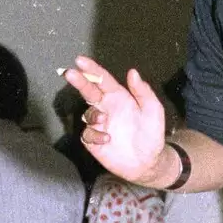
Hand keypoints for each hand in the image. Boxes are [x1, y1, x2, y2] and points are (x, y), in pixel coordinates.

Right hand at [63, 55, 165, 180]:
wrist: (148, 161)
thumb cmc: (152, 134)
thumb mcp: (153, 111)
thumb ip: (143, 92)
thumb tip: (132, 72)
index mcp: (119, 97)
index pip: (102, 80)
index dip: (92, 69)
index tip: (80, 60)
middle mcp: (106, 108)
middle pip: (89, 92)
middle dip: (79, 81)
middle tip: (69, 73)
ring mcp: (99, 125)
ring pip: (87, 114)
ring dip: (93, 114)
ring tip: (103, 119)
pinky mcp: (94, 141)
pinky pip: (87, 134)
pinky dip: (95, 135)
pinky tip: (107, 139)